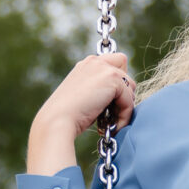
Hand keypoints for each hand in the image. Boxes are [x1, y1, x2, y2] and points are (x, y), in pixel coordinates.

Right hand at [28, 51, 135, 174]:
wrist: (58, 120)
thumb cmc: (67, 116)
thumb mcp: (84, 97)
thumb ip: (99, 90)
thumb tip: (119, 98)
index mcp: (87, 65)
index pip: (115, 63)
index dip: (117, 82)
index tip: (109, 102)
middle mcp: (95, 62)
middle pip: (125, 71)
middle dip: (123, 92)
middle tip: (112, 113)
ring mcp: (104, 68)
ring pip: (130, 87)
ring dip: (124, 106)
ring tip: (110, 122)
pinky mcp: (113, 78)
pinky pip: (129, 99)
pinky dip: (125, 115)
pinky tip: (112, 126)